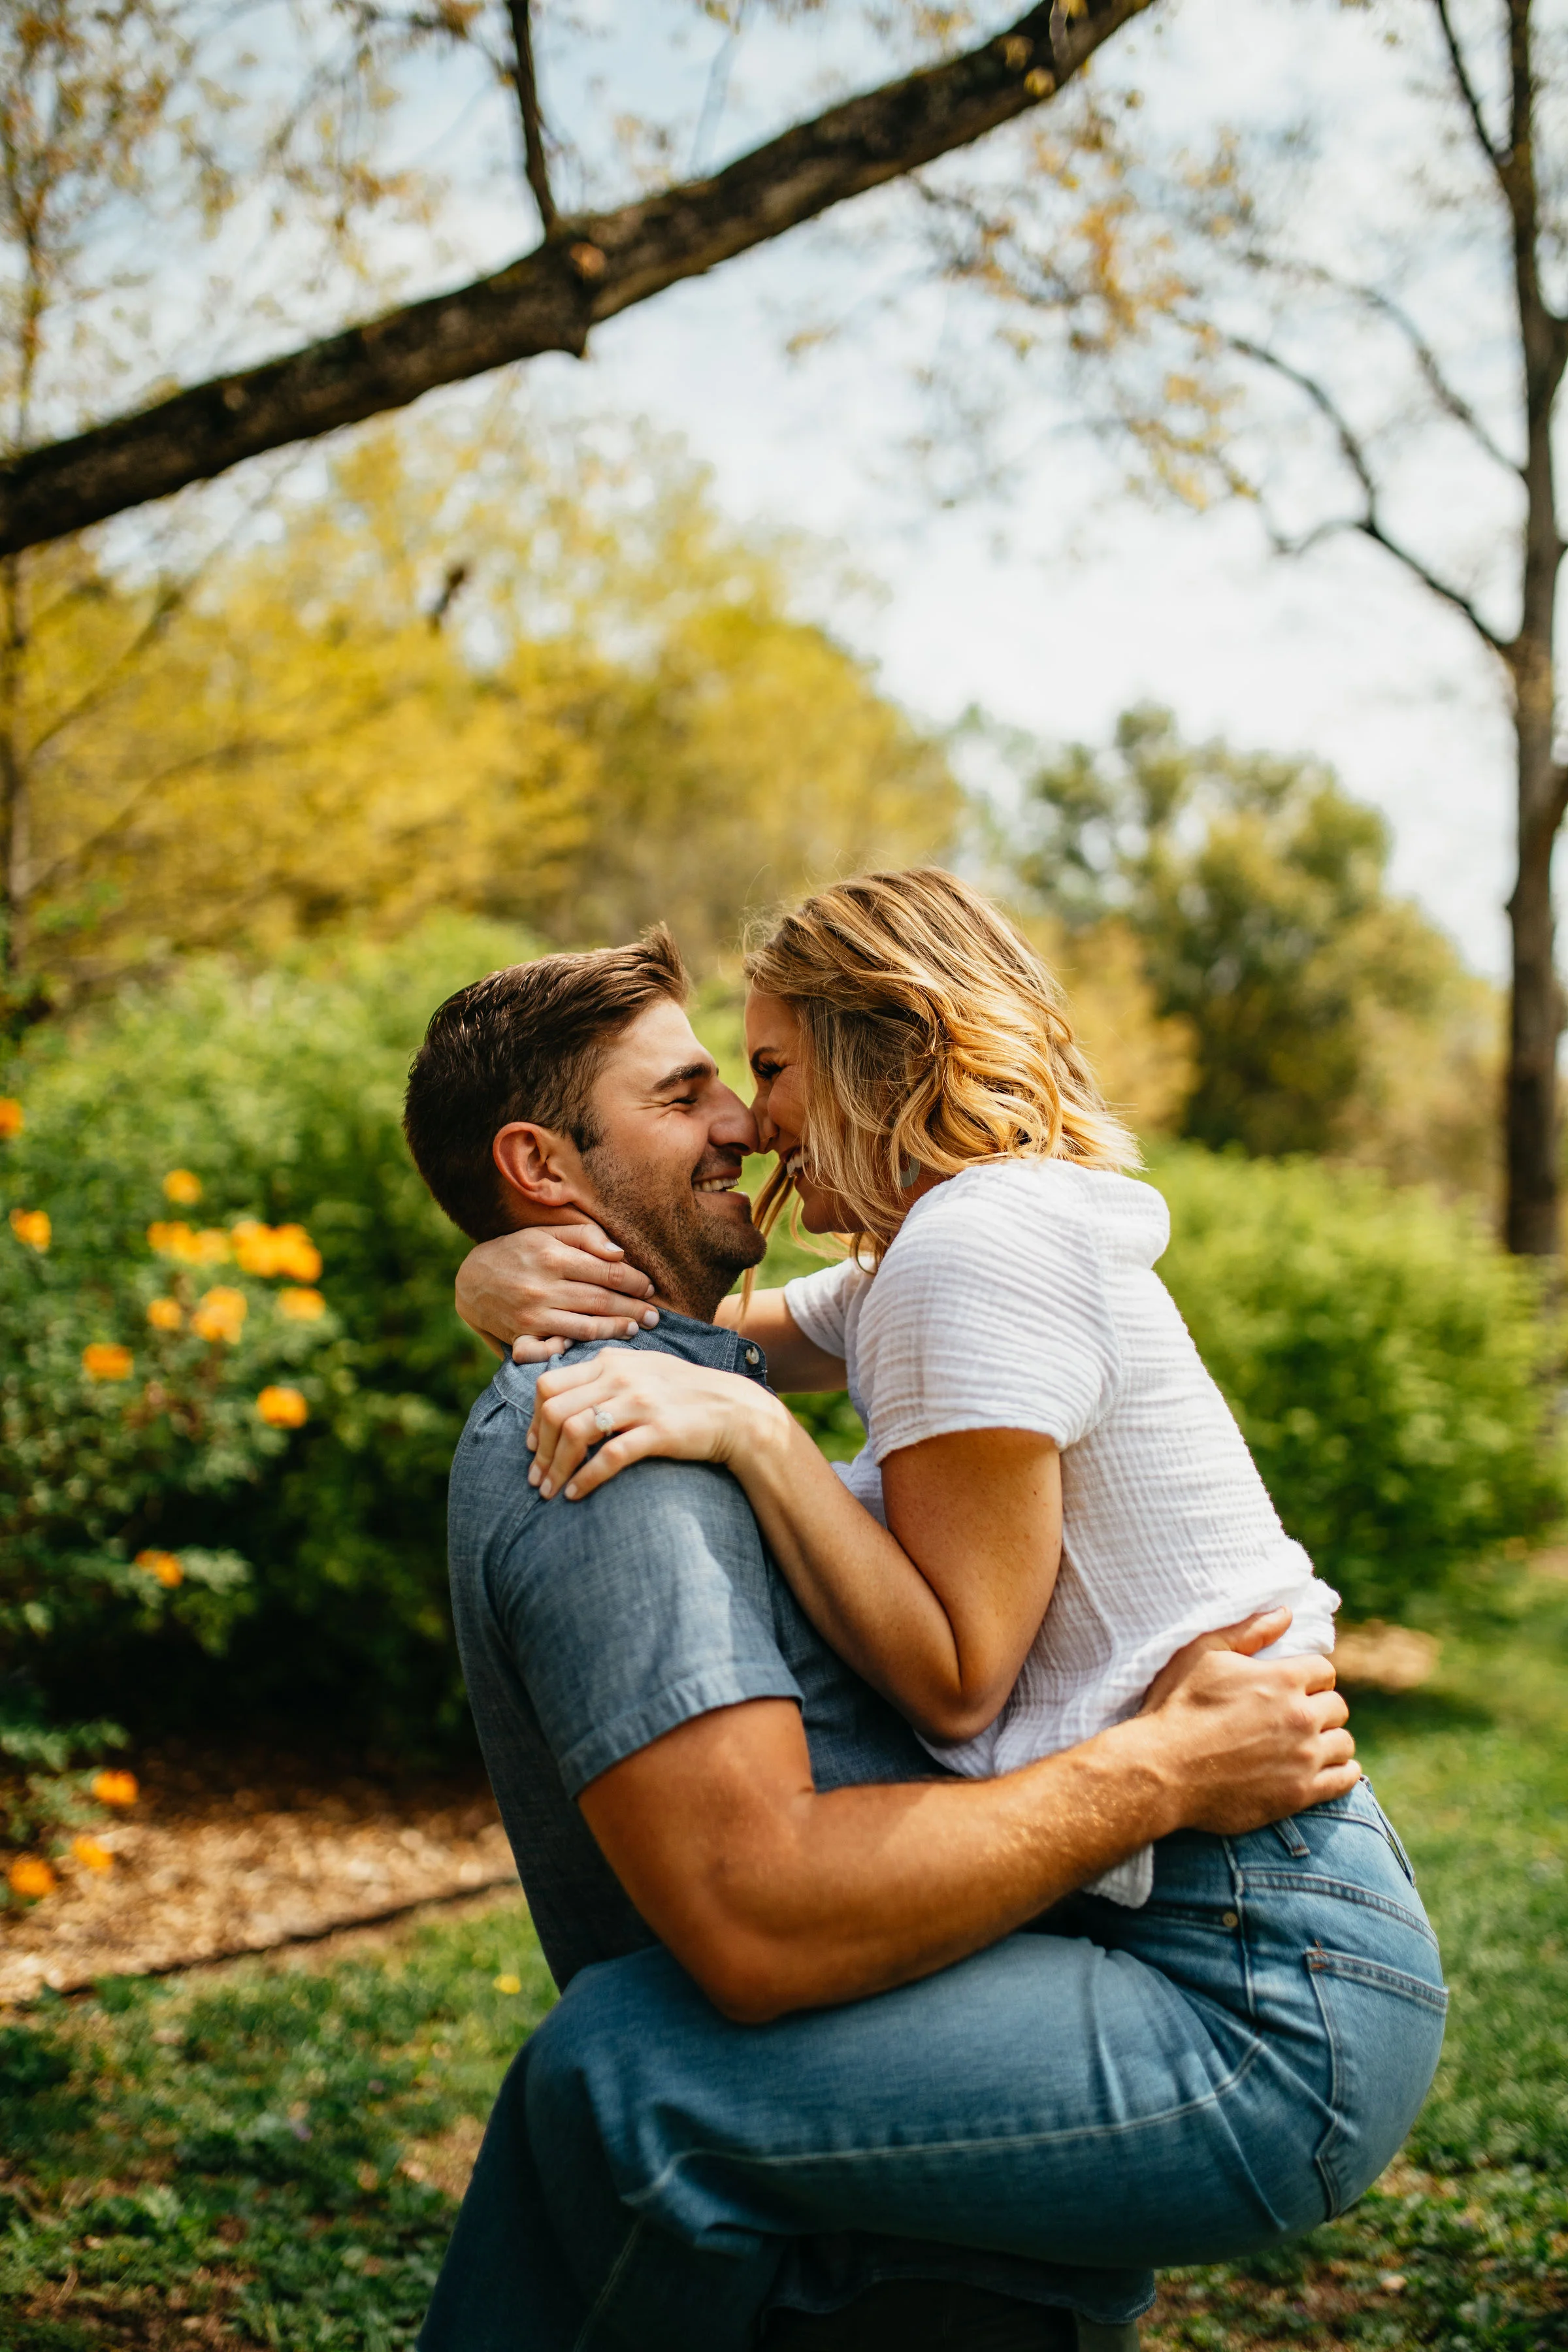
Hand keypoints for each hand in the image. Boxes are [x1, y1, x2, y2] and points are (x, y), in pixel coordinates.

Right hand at [454, 1223, 658, 1361]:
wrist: (470, 1281)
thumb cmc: (516, 1252)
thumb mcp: (546, 1232)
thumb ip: (585, 1236)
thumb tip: (619, 1252)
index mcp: (553, 1256)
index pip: (607, 1270)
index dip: (634, 1280)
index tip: (649, 1288)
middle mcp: (544, 1286)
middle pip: (602, 1299)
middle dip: (634, 1308)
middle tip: (655, 1315)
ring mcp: (533, 1315)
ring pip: (587, 1325)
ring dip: (617, 1329)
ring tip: (637, 1329)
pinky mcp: (523, 1337)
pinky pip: (559, 1346)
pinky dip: (583, 1347)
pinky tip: (601, 1346)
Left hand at [528, 1347, 787, 1499]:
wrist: (735, 1410)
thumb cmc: (683, 1394)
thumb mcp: (642, 1371)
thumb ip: (605, 1377)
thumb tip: (562, 1398)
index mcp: (610, 1362)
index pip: (549, 1385)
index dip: (533, 1419)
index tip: (533, 1445)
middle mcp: (620, 1378)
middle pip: (554, 1410)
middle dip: (539, 1450)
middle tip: (536, 1478)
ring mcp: (639, 1403)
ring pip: (575, 1432)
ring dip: (556, 1467)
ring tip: (550, 1492)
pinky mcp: (657, 1431)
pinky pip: (608, 1456)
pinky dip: (586, 1478)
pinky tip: (576, 1494)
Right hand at [1142, 1609, 1358, 1834]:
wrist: (1163, 1771)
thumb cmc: (1177, 1706)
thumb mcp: (1203, 1652)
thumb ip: (1249, 1630)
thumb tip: (1286, 1613)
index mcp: (1282, 1679)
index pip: (1324, 1671)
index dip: (1309, 1676)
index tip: (1294, 1687)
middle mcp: (1301, 1716)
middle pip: (1337, 1706)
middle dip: (1319, 1707)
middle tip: (1295, 1716)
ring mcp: (1303, 1758)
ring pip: (1344, 1743)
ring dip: (1330, 1740)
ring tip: (1308, 1744)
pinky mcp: (1299, 1793)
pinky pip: (1344, 1780)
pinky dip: (1342, 1772)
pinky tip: (1326, 1769)